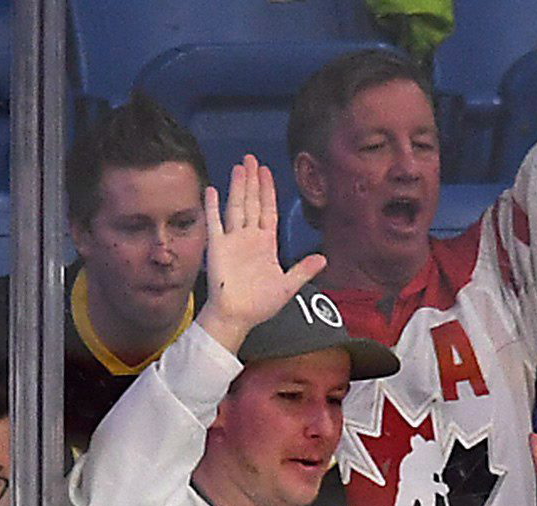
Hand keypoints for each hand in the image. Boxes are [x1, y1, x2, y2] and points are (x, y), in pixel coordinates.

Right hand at [199, 155, 326, 352]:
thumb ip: (303, 270)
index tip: (267, 171)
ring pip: (236, 207)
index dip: (268, 191)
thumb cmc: (261, 304)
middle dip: (252, 181)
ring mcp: (232, 240)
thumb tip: (324, 258)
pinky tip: (213, 190)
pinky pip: (215, 223)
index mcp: (266, 244)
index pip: (268, 210)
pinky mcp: (217, 246)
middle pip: (251, 202)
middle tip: (252, 159)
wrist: (238, 316)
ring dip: (237, 187)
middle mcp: (249, 237)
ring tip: (239, 167)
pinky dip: (213, 206)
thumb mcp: (288, 286)